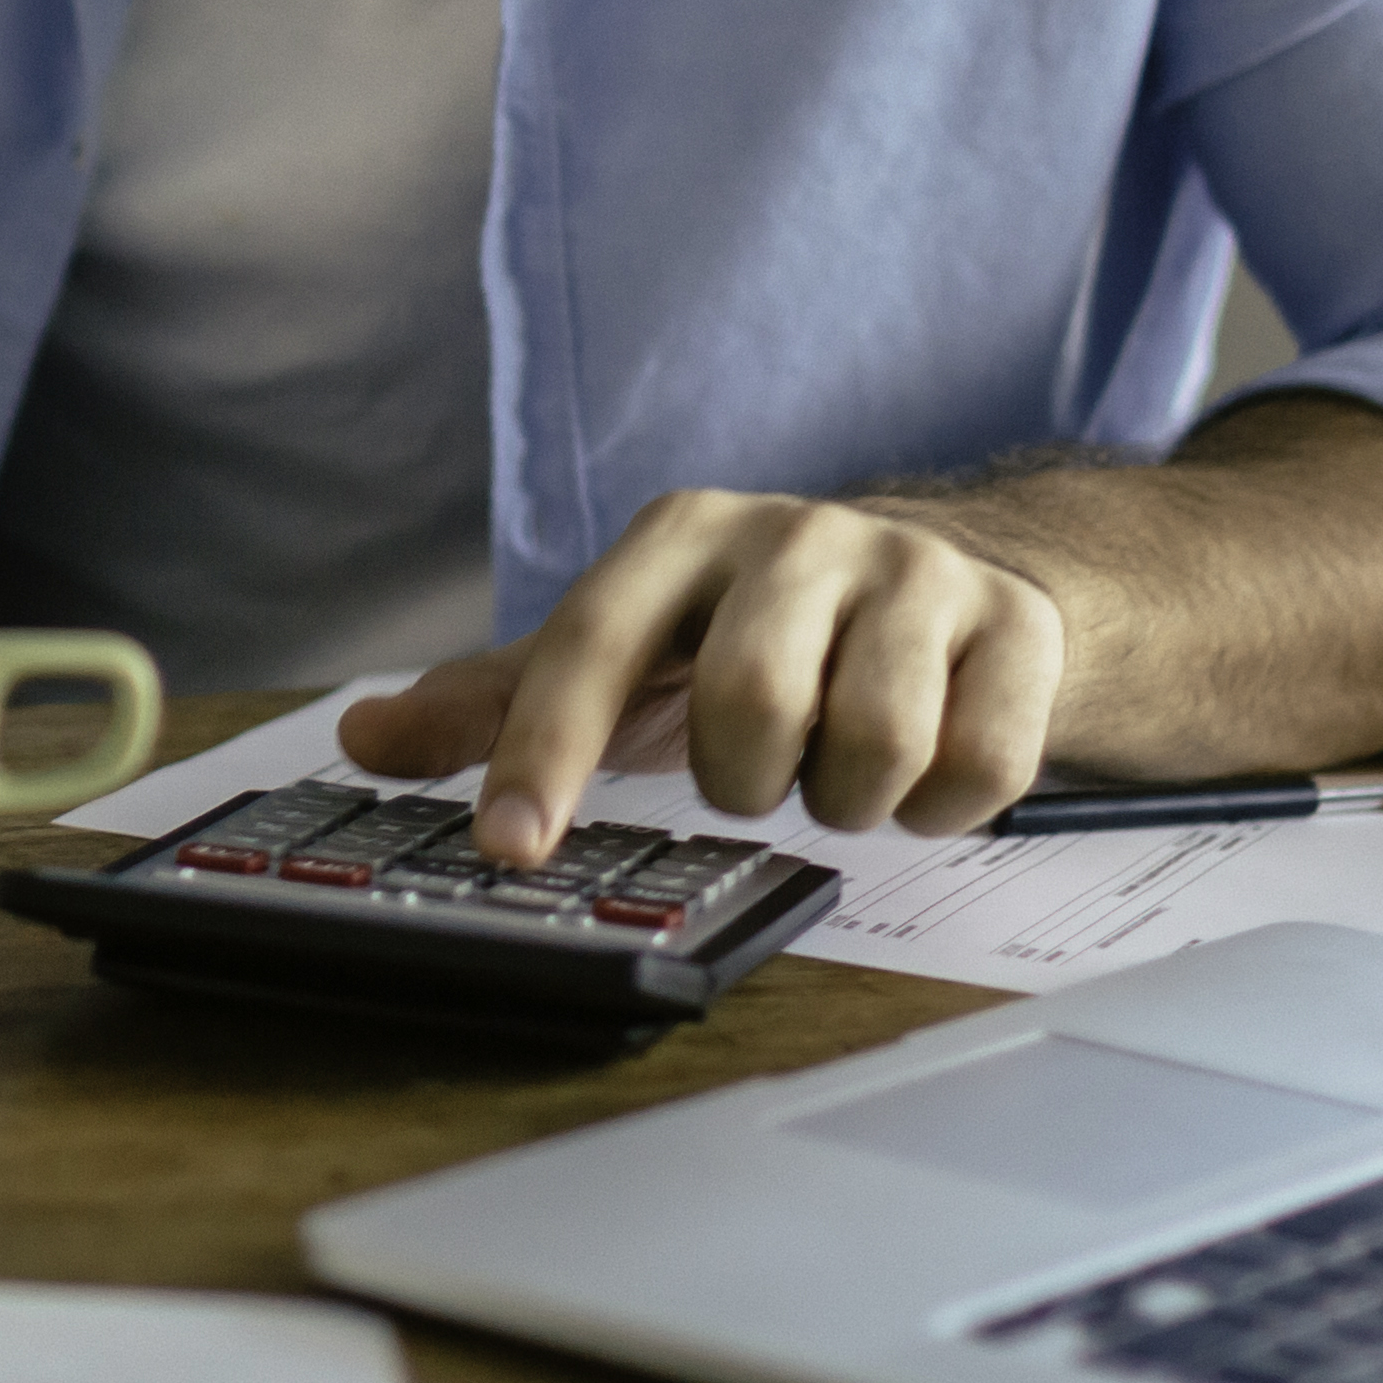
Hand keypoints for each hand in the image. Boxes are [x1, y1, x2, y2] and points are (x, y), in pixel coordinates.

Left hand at [338, 488, 1069, 858]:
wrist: (967, 581)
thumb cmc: (763, 631)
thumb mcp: (631, 652)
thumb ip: (499, 702)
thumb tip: (362, 735)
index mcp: (683, 536)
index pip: (591, 643)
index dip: (544, 751)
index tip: (508, 848)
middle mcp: (799, 534)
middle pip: (751, 705)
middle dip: (746, 780)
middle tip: (759, 772)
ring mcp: (920, 571)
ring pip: (873, 746)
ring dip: (847, 800)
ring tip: (839, 768)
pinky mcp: (1020, 624)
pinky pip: (976, 768)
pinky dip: (942, 808)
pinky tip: (926, 772)